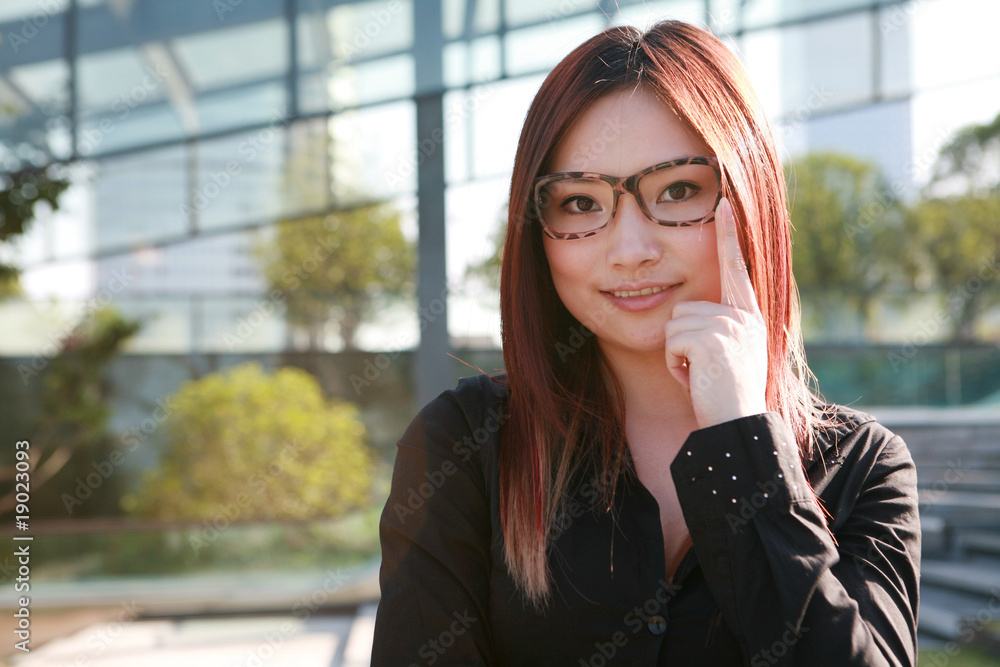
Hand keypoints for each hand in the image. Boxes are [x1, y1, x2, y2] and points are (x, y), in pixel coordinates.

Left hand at [664, 197, 768, 428]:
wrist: (738, 430)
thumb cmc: (726, 399)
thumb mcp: (729, 357)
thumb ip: (718, 329)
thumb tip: (686, 313)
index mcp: (749, 316)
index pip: (736, 268)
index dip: (729, 235)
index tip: (723, 202)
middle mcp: (744, 316)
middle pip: (684, 307)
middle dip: (681, 342)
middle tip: (702, 371)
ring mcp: (730, 326)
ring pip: (675, 323)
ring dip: (677, 355)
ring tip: (701, 376)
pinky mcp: (712, 340)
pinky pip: (671, 341)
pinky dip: (675, 366)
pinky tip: (696, 381)